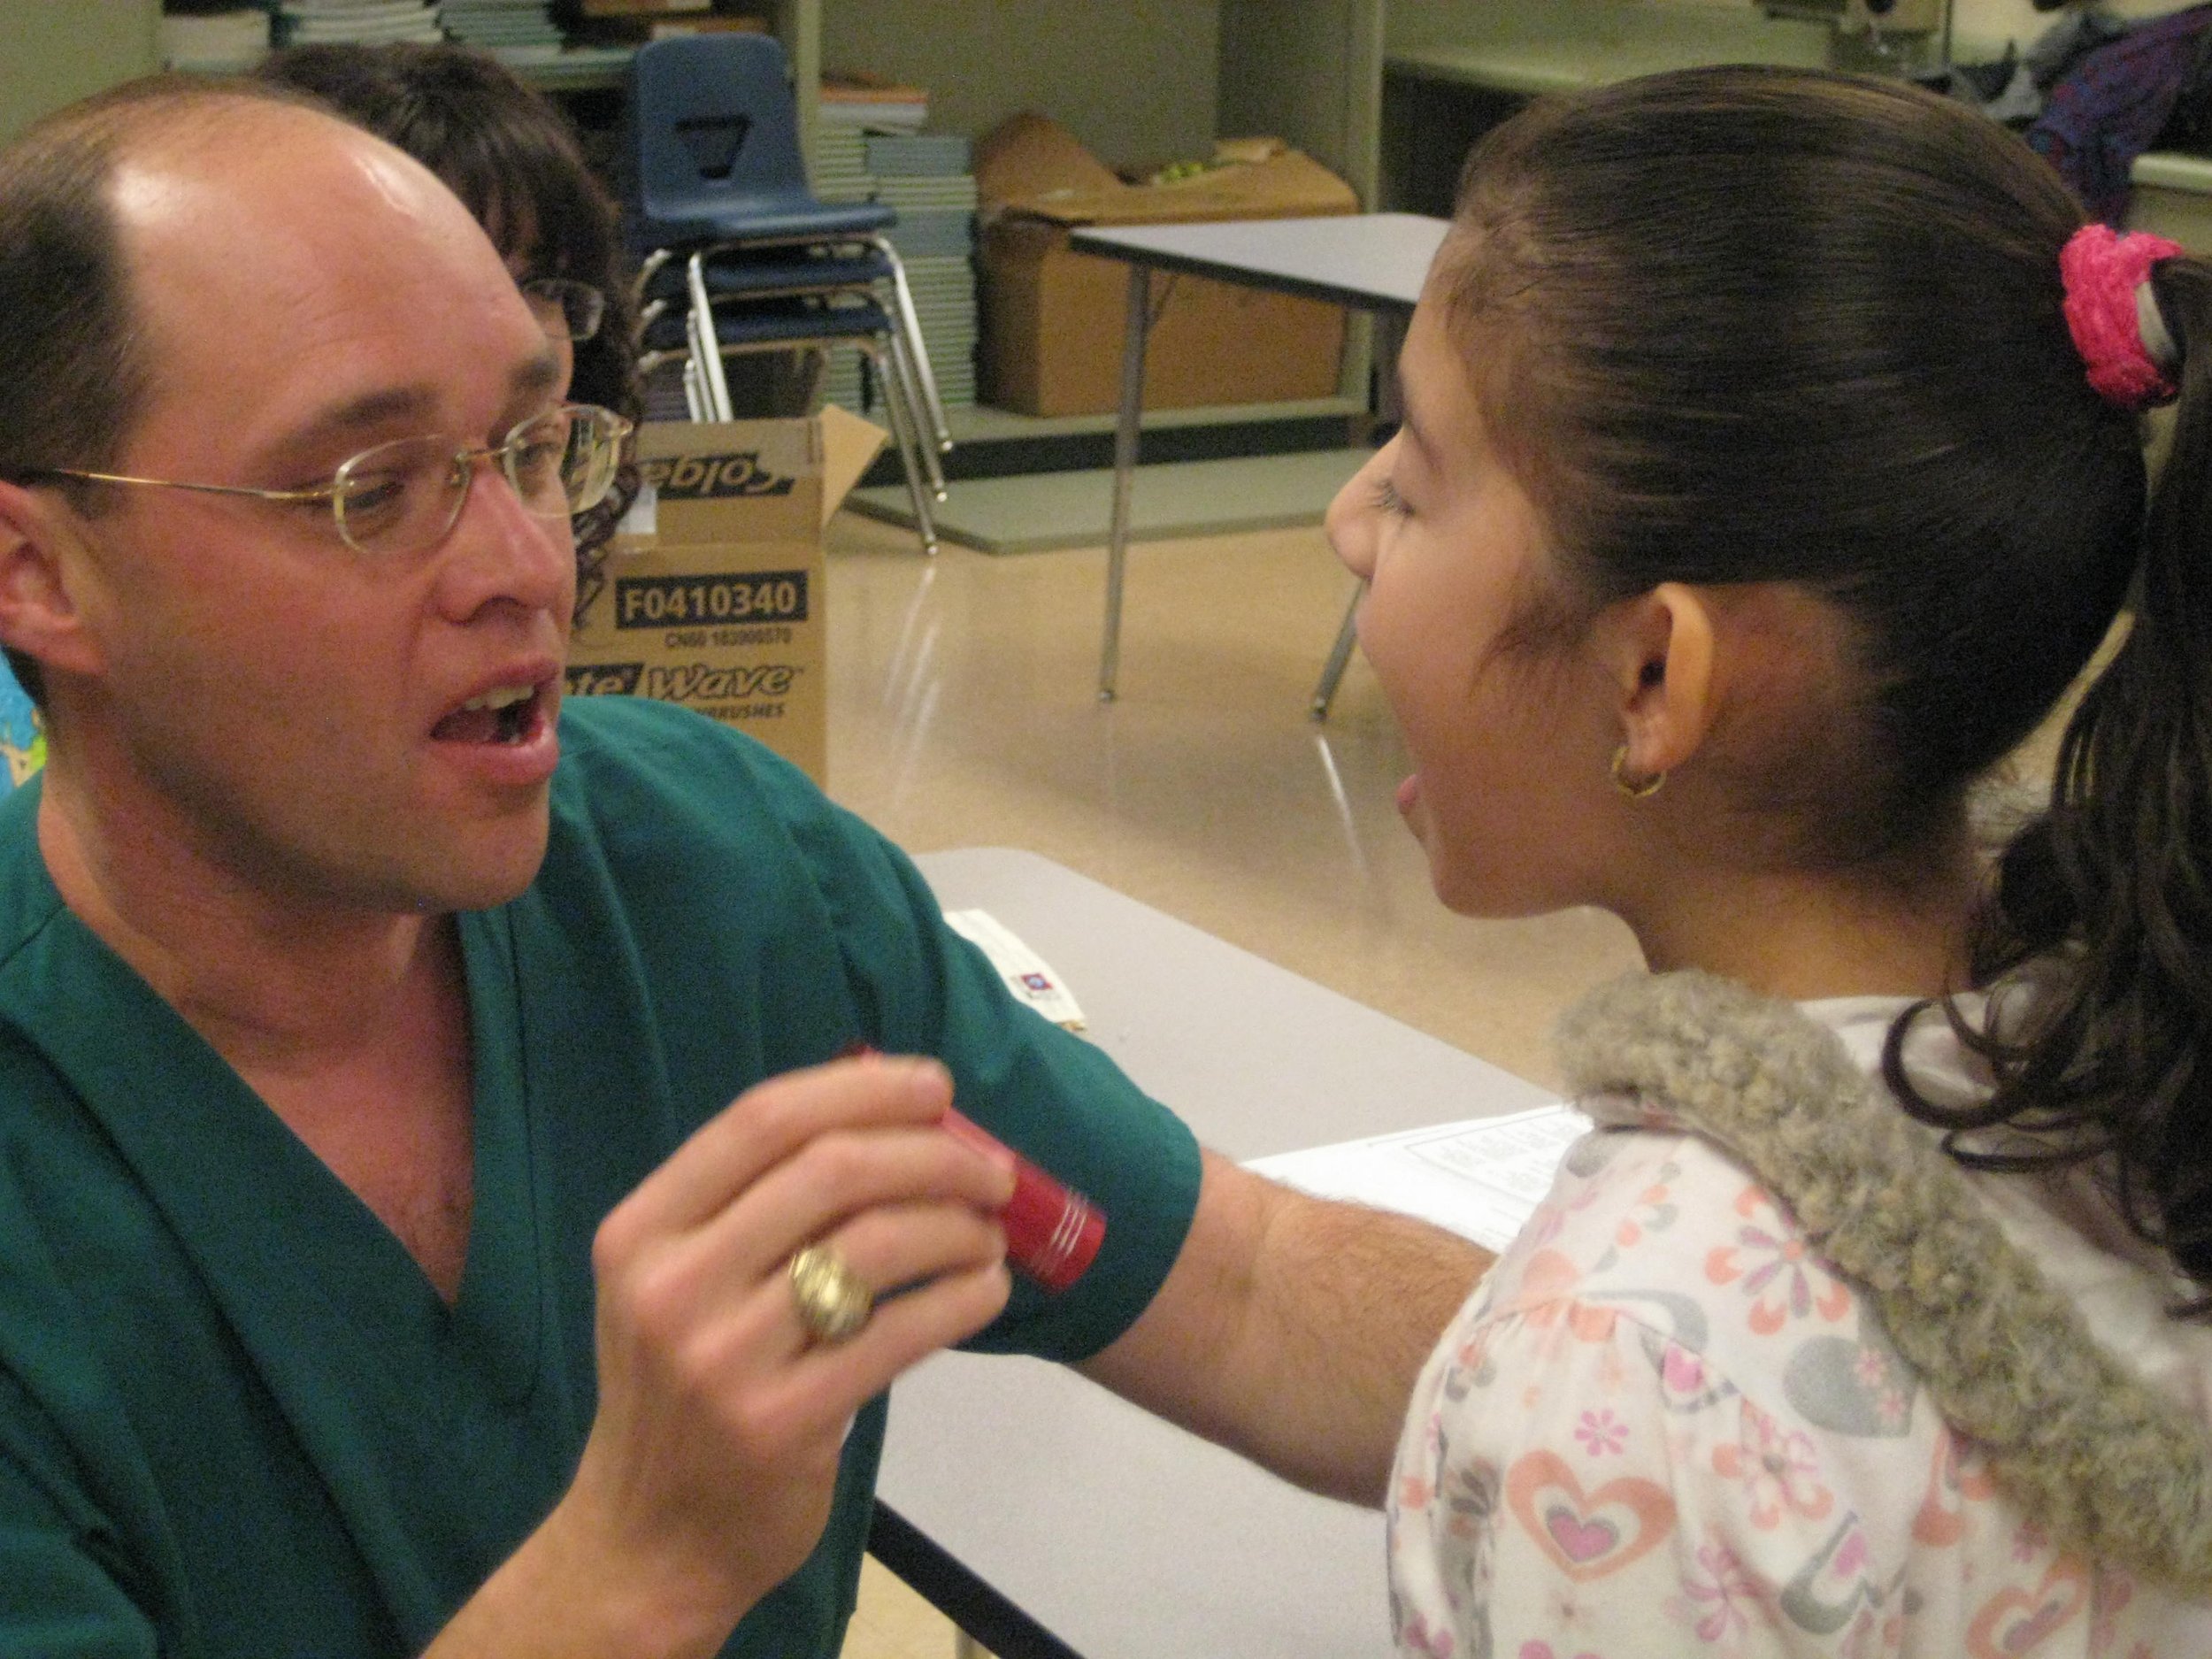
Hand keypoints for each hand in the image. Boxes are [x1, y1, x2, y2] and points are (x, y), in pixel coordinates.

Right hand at [551, 1054, 1014, 1645]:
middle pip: (832, 1170)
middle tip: (990, 1170)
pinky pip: (903, 1331)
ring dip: (957, 1226)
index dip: (863, 1088)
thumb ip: (756, 1205)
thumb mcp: (678, 1282)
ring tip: (989, 1234)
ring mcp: (722, 1357)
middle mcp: (671, 1283)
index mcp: (642, 1230)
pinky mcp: (782, 1421)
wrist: (649, 1539)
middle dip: (933, 1155)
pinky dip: (964, 1296)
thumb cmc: (682, 1390)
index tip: (936, 1087)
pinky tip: (985, 1289)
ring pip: (877, 1244)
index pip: (764, 1119)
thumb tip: (898, 1117)